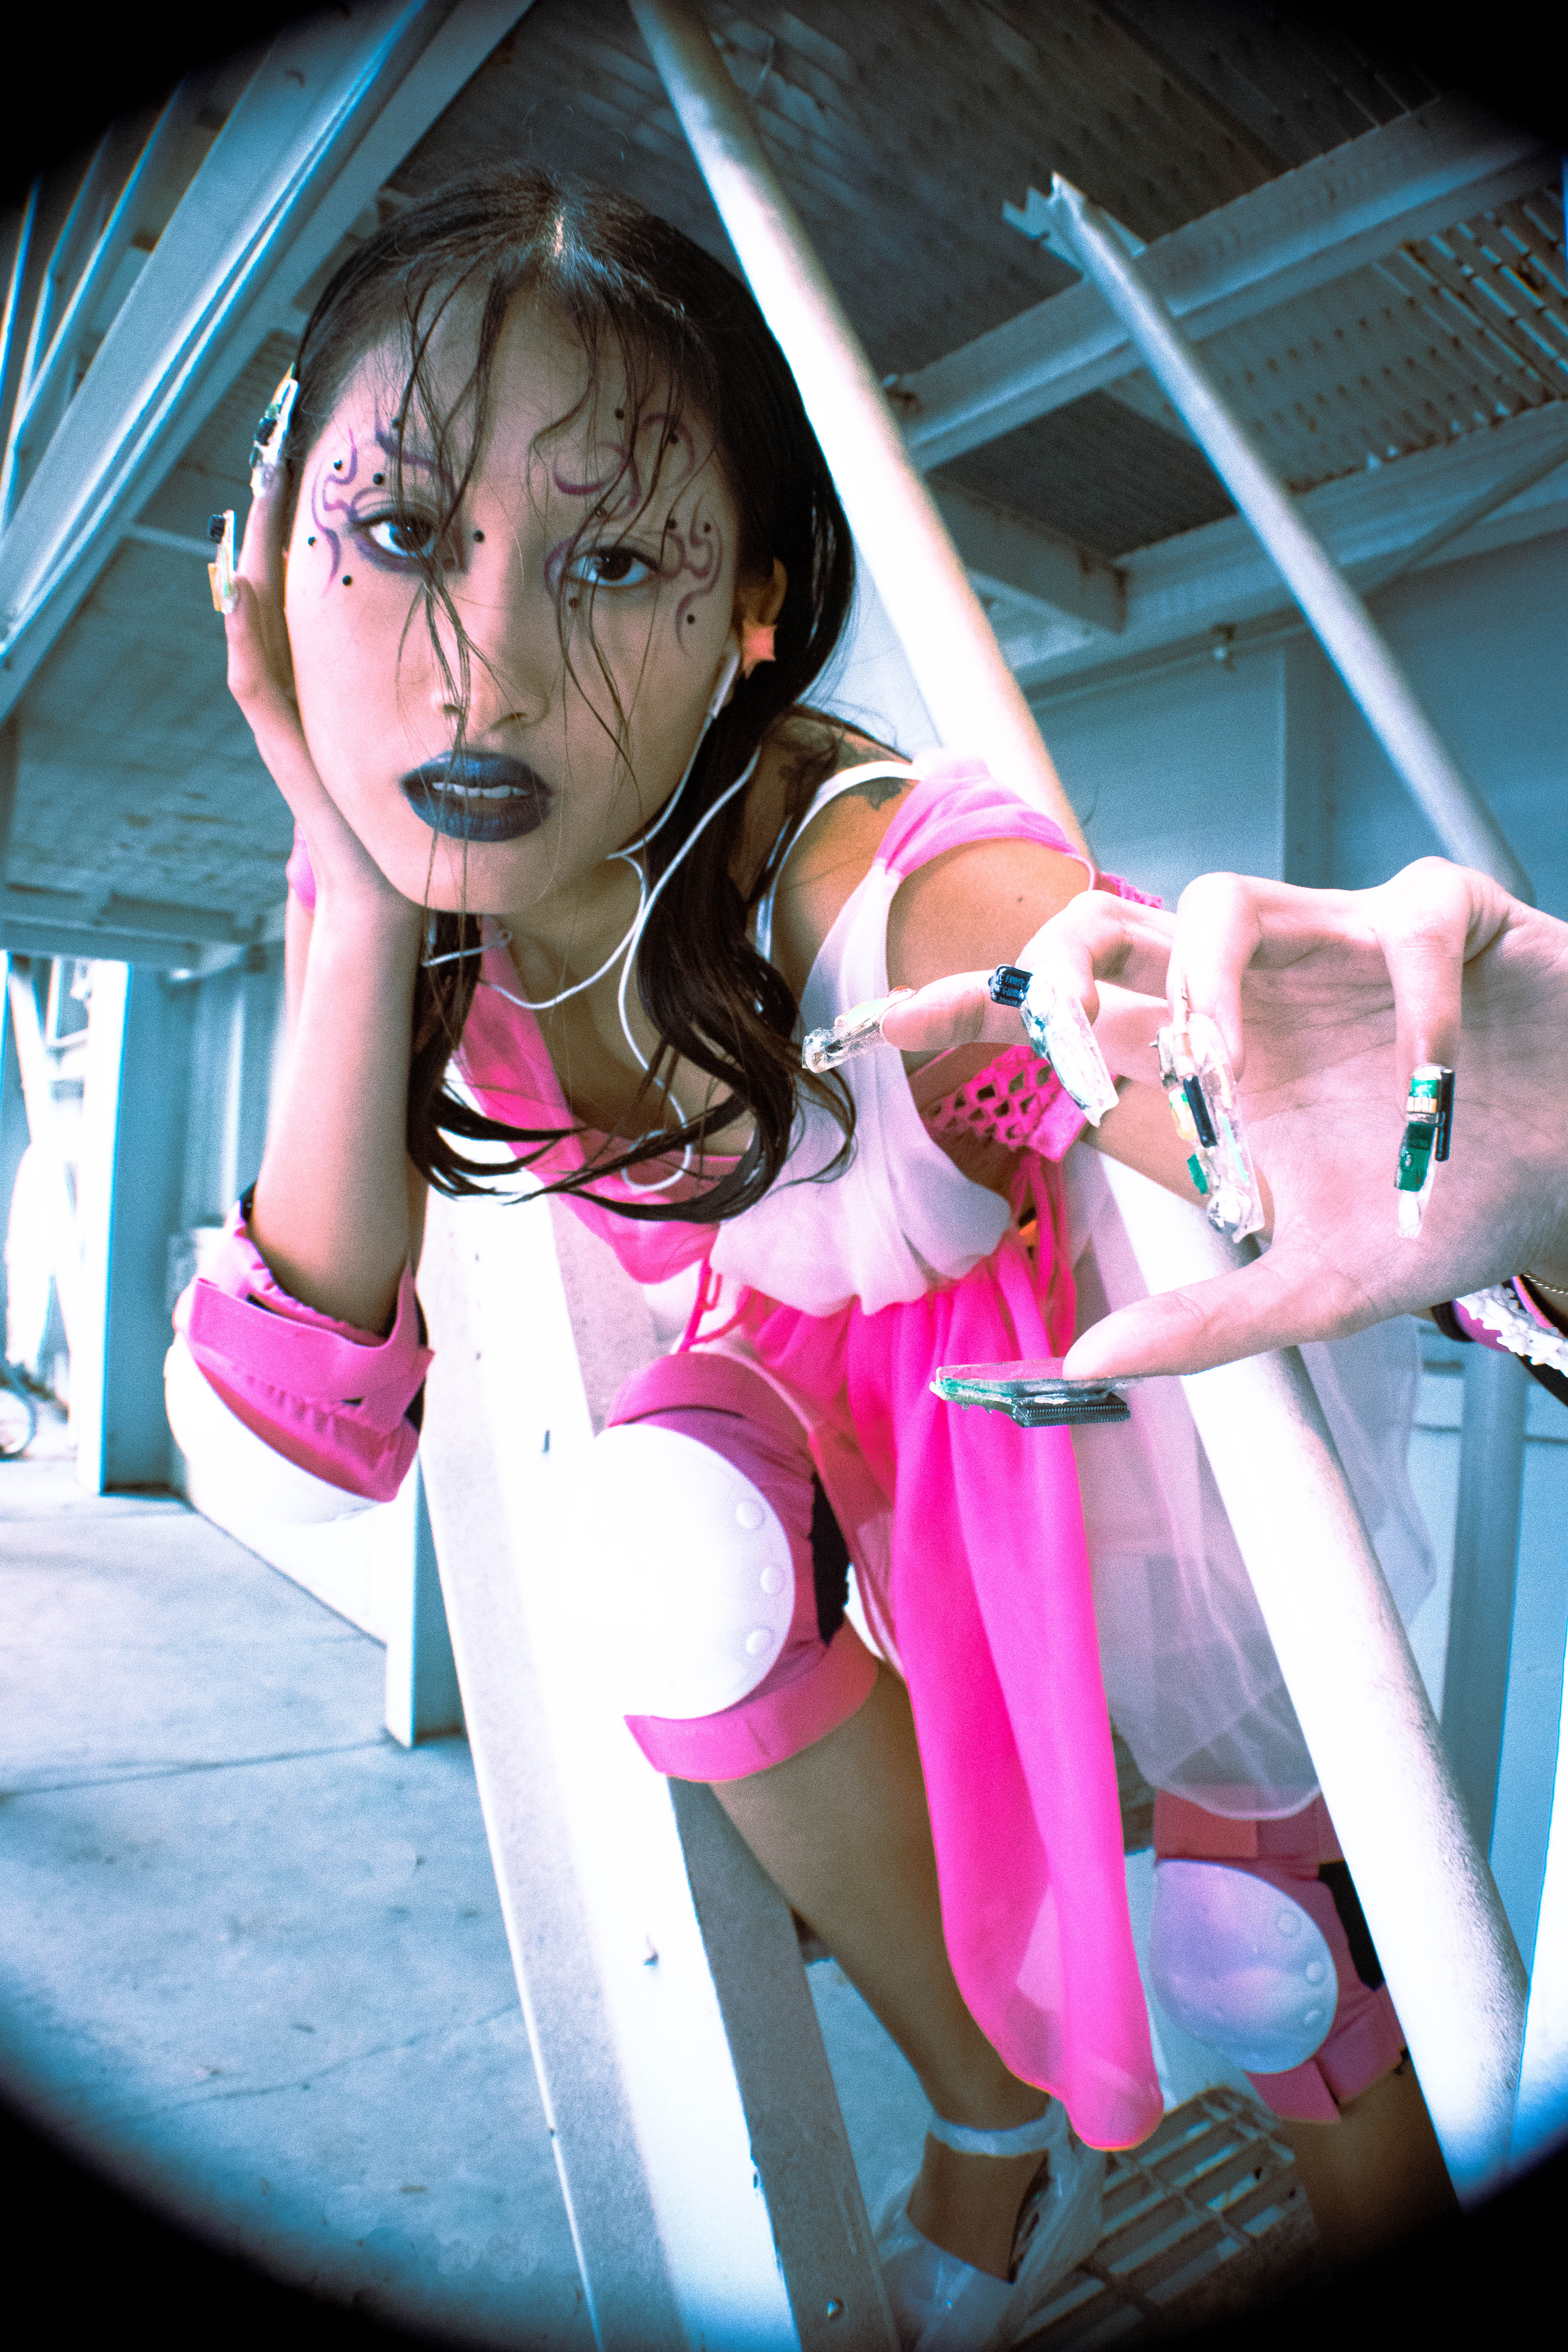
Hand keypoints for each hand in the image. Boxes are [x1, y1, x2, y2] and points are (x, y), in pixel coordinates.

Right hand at [225, 472, 416, 926]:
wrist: (391, 890)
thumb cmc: (412, 816)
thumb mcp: (422, 732)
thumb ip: (430, 688)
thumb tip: (475, 640)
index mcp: (329, 681)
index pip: (307, 588)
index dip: (305, 528)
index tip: (313, 463)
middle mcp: (299, 693)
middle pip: (270, 590)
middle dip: (268, 523)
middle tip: (270, 452)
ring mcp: (286, 722)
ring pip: (251, 625)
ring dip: (246, 562)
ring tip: (248, 499)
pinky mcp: (285, 752)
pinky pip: (256, 687)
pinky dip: (244, 638)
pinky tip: (240, 591)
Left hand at [885, 863, 1567, 1374]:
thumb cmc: (1444, 1207)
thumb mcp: (1315, 1288)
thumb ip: (1206, 1322)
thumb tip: (1084, 1361)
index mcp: (1211, 1062)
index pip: (1063, 1013)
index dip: (967, 1004)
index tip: (871, 1025)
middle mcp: (1256, 989)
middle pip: (1105, 927)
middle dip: (1058, 975)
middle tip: (1071, 1073)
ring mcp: (1345, 943)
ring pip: (1221, 899)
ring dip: (1206, 989)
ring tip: (1231, 1079)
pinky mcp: (1452, 921)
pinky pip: (1406, 926)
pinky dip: (1407, 1007)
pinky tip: (1429, 1092)